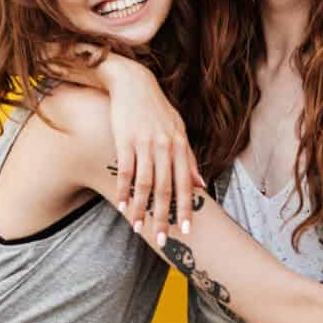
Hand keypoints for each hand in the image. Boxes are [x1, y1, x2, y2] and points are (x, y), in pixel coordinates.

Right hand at [99, 57, 205, 245]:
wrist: (134, 83)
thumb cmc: (157, 109)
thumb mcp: (179, 130)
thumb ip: (189, 158)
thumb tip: (201, 184)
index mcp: (180, 146)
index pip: (186, 184)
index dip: (186, 208)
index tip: (186, 229)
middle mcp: (165, 146)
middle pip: (165, 188)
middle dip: (163, 216)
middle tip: (162, 239)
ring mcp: (145, 143)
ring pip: (144, 183)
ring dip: (140, 208)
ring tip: (137, 227)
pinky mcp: (125, 140)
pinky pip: (125, 170)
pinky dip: (123, 190)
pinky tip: (122, 205)